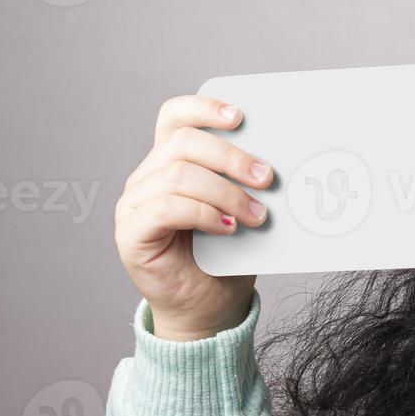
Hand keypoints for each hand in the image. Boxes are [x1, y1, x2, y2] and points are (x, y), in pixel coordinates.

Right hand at [114, 95, 272, 340]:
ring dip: (226, 193)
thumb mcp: (243, 209)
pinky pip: (167, 208)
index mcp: (171, 162)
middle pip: (183, 143)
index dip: (203, 107)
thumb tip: (281, 161)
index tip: (240, 115)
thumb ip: (249, 183)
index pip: (175, 117)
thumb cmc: (227, 257)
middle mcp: (147, 178)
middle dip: (231, 157)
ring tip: (257, 215)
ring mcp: (135, 206)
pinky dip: (204, 214)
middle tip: (267, 177)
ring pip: (179, 176)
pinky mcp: (133, 235)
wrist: (210, 308)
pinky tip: (228, 228)